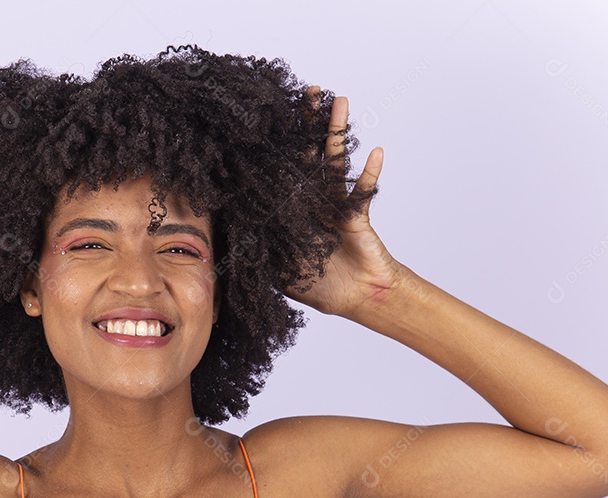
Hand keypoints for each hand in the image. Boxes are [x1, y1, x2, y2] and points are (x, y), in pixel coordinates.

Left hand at [284, 90, 402, 319]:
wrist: (354, 297)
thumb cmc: (317, 285)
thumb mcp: (278, 270)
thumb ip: (261, 250)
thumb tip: (233, 230)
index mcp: (289, 210)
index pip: (279, 170)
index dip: (274, 147)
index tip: (268, 120)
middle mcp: (311, 200)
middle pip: (306, 154)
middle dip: (306, 123)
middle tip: (306, 91)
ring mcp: (334, 202)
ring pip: (334, 161)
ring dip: (338, 131)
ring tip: (339, 101)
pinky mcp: (356, 212)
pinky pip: (363, 190)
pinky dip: (370, 174)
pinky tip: (374, 153)